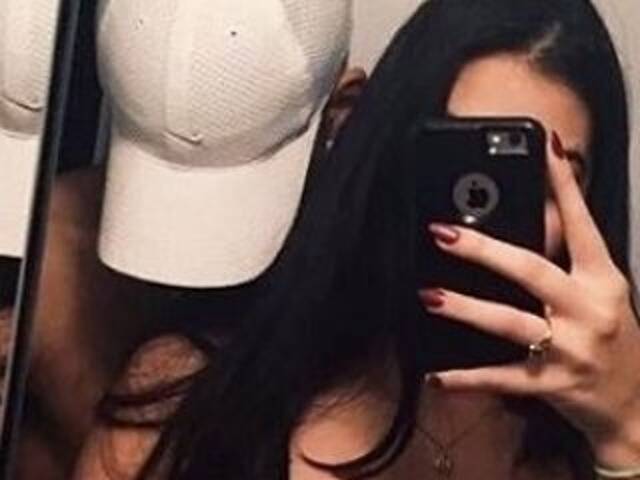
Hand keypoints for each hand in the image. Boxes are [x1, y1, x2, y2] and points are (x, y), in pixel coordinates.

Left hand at [419, 132, 639, 465]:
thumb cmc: (617, 340)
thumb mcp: (604, 292)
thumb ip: (571, 258)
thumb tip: (538, 214)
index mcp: (603, 281)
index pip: (581, 224)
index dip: (563, 185)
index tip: (544, 146)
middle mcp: (588, 310)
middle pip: (532, 271)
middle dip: (484, 250)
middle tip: (444, 232)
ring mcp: (570, 349)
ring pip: (511, 323)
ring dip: (467, 309)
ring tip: (430, 296)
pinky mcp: (552, 385)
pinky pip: (502, 379)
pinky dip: (467, 379)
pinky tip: (436, 376)